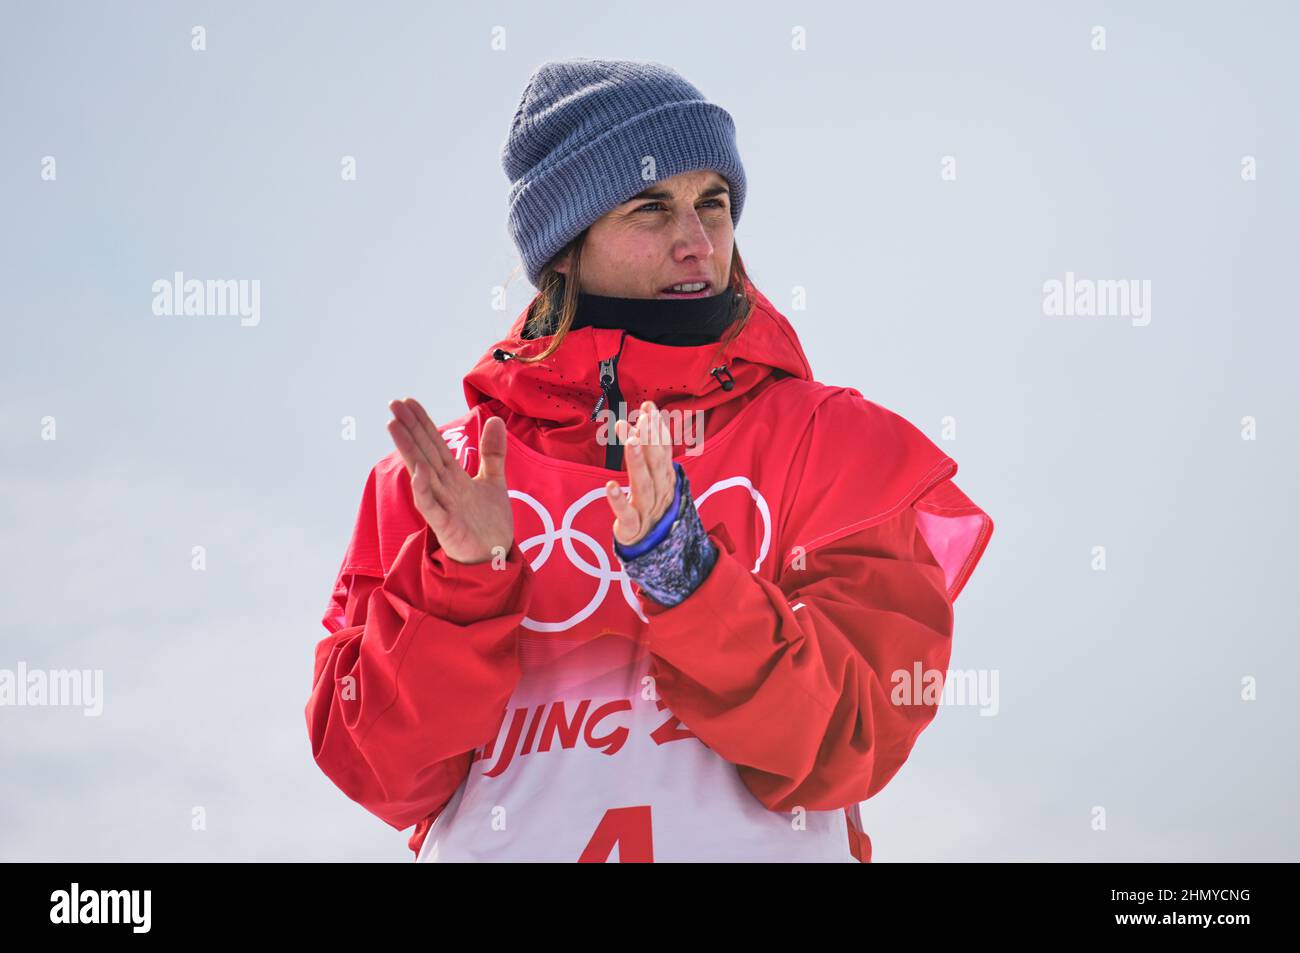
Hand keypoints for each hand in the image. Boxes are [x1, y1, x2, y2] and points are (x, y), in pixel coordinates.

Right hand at [386, 397, 512, 564]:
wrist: (496, 555)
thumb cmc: (488, 521)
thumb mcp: (494, 480)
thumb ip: (492, 452)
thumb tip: (495, 418)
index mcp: (453, 476)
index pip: (434, 444)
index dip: (423, 422)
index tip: (408, 401)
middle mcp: (444, 487)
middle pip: (424, 452)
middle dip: (409, 428)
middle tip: (393, 404)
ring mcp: (443, 506)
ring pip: (422, 473)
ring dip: (409, 450)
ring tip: (394, 426)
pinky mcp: (447, 526)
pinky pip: (432, 507)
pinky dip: (424, 490)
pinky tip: (419, 471)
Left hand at [605, 400, 676, 547]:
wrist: (653, 547)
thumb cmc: (651, 506)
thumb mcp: (654, 478)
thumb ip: (649, 452)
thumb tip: (643, 421)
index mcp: (665, 479)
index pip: (663, 450)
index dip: (657, 428)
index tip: (649, 406)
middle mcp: (660, 492)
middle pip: (656, 463)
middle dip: (650, 439)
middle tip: (643, 417)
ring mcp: (648, 510)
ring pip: (644, 485)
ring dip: (638, 462)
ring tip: (629, 441)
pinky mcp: (633, 528)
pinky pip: (627, 515)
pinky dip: (619, 501)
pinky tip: (610, 486)